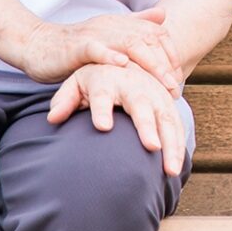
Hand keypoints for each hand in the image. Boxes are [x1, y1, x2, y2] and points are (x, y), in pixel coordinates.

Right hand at [16, 8, 183, 90]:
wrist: (37, 46)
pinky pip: (95, 48)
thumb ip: (135, 24)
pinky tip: (123, 65)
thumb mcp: (108, 37)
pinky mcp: (76, 46)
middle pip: (147, 40)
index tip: (177, 76)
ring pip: (128, 42)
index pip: (154, 34)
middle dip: (164, 62)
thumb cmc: (74, 48)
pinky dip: (110, 55)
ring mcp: (95, 34)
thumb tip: (163, 15)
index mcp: (120, 25)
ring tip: (162, 79)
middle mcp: (111, 26)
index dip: (169, 53)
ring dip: (148, 62)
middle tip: (174, 86)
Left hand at [47, 62, 187, 176]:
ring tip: (170, 171)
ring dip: (170, 143)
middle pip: (141, 105)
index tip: (102, 127)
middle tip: (152, 147)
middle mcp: (134, 85)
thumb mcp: (75, 84)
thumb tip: (53, 118)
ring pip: (166, 117)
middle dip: (147, 126)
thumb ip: (64, 100)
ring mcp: (155, 94)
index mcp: (106, 80)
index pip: (102, 96)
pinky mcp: (168, 104)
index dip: (101, 110)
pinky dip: (178, 146)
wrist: (126, 59)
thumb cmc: (95, 80)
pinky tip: (175, 168)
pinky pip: (177, 125)